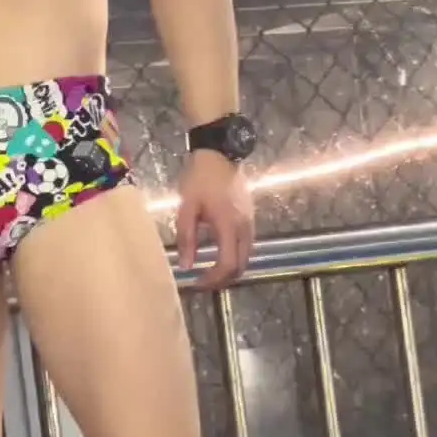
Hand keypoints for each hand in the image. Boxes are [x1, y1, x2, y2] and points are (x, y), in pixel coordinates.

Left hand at [175, 152, 253, 290]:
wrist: (220, 153)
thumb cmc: (200, 179)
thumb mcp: (187, 208)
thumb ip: (186, 238)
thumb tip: (186, 266)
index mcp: (229, 226)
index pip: (227, 265)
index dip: (213, 280)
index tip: (197, 283)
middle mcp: (245, 228)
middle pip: (241, 267)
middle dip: (222, 279)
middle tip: (203, 282)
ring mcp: (251, 223)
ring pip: (246, 258)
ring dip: (229, 270)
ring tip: (209, 272)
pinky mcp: (250, 218)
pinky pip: (246, 246)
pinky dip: (235, 257)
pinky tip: (218, 255)